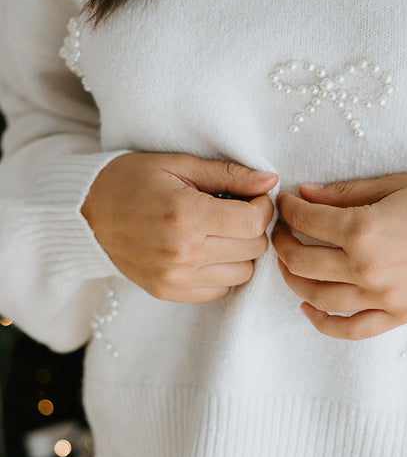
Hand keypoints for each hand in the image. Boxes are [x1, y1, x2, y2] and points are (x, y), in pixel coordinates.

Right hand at [81, 153, 277, 301]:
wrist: (86, 212)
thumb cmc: (133, 180)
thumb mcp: (180, 164)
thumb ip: (229, 174)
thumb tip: (269, 180)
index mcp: (187, 215)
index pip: (254, 223)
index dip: (261, 206)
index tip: (250, 195)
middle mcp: (183, 253)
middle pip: (253, 248)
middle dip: (252, 227)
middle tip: (234, 209)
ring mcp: (175, 278)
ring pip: (243, 273)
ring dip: (240, 251)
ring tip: (218, 230)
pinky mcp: (168, 292)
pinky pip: (220, 290)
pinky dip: (222, 270)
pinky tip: (205, 249)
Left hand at [272, 171, 406, 339]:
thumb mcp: (394, 184)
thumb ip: (345, 193)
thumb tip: (304, 194)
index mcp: (365, 229)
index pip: (306, 221)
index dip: (288, 208)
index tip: (286, 201)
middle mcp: (368, 268)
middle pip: (302, 261)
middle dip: (283, 241)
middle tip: (282, 228)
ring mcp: (383, 297)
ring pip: (317, 297)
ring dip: (293, 279)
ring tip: (290, 262)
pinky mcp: (399, 315)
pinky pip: (350, 329)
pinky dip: (323, 323)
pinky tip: (309, 308)